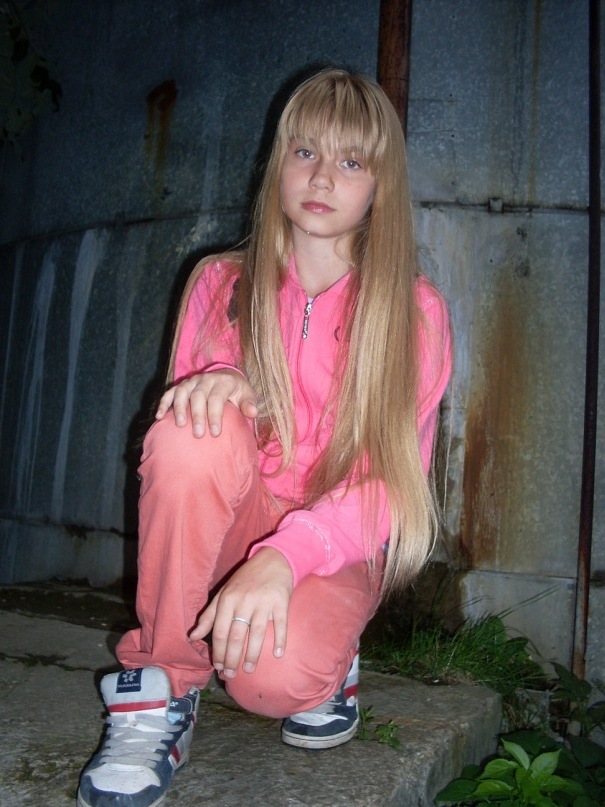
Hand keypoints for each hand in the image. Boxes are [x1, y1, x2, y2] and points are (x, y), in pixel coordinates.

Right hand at [155, 369, 257, 436]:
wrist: (226, 376)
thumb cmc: (237, 392)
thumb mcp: (246, 395)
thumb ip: (249, 404)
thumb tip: (253, 412)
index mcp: (223, 382)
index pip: (217, 398)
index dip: (215, 415)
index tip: (215, 434)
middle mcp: (205, 379)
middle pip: (198, 396)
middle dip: (198, 415)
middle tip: (198, 434)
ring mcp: (192, 382)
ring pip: (182, 392)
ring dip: (179, 408)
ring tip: (180, 425)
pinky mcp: (181, 385)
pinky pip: (170, 393)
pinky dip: (163, 404)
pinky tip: (159, 417)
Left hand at [189, 548, 292, 677]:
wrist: (274, 559)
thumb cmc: (246, 579)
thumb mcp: (224, 593)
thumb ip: (209, 616)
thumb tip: (193, 637)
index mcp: (228, 599)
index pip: (220, 631)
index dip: (218, 652)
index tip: (218, 667)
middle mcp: (244, 601)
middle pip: (236, 636)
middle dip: (232, 658)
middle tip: (231, 674)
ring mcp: (263, 602)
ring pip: (257, 634)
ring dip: (253, 655)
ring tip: (249, 670)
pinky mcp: (281, 601)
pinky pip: (281, 624)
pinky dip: (280, 640)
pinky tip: (277, 654)